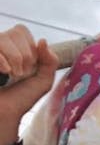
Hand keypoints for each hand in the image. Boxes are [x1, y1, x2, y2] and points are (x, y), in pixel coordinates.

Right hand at [0, 26, 57, 140]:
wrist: (4, 114)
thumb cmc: (22, 98)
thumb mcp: (44, 79)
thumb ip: (50, 60)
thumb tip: (42, 41)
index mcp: (14, 47)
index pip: (21, 31)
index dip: (29, 47)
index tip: (30, 66)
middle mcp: (0, 47)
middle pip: (14, 32)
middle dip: (24, 54)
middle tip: (21, 73)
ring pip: (2, 39)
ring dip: (14, 58)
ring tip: (13, 74)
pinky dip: (1, 60)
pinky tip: (4, 72)